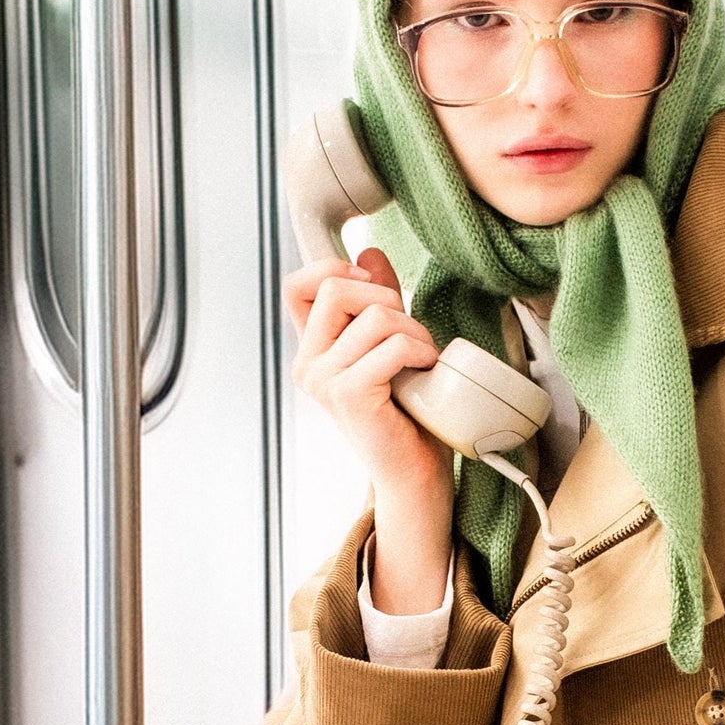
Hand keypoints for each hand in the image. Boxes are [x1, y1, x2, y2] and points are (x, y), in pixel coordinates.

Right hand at [284, 249, 445, 491]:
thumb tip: (369, 251)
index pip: (298, 286)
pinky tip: (426, 367)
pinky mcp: (349, 395)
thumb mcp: (390, 345)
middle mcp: (308, 364)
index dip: (335, 269)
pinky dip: (419, 349)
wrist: (413, 473)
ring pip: (374, 315)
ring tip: (423, 356)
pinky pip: (391, 345)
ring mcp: (324, 380)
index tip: (373, 288)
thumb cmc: (406, 415)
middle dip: (386, 297)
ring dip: (413, 329)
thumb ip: (377, 302)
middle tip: (409, 332)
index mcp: (312, 350)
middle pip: (336, 286)